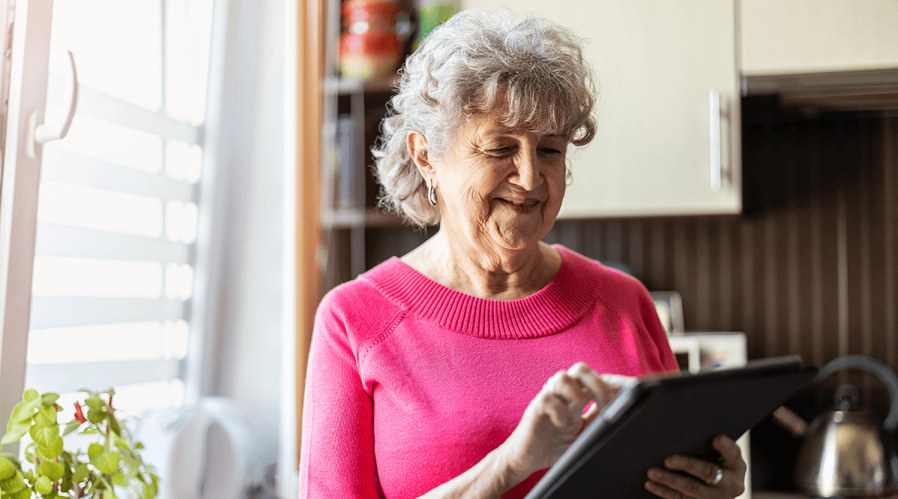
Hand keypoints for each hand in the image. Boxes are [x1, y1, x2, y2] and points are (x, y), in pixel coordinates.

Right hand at [496, 362, 632, 481]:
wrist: (525, 460)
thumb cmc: (554, 447)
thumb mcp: (584, 435)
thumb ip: (599, 422)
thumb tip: (624, 415)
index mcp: (576, 398)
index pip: (598, 379)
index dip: (615, 382)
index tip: (633, 390)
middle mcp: (563, 395)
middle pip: (581, 369)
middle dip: (597, 383)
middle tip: (602, 405)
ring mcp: (549, 399)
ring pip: (562, 377)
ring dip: (575, 394)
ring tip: (577, 414)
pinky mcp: (535, 409)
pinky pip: (548, 399)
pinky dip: (558, 412)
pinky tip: (561, 425)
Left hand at [645, 434, 746, 498]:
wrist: (720, 489)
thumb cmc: (716, 462)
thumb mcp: (721, 454)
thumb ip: (711, 444)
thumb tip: (685, 427)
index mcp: (737, 465)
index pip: (733, 453)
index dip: (725, 446)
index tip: (716, 438)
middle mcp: (731, 484)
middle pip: (709, 473)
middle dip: (687, 465)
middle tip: (668, 460)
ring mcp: (717, 497)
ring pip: (692, 489)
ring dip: (670, 480)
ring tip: (652, 472)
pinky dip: (664, 491)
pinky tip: (651, 484)